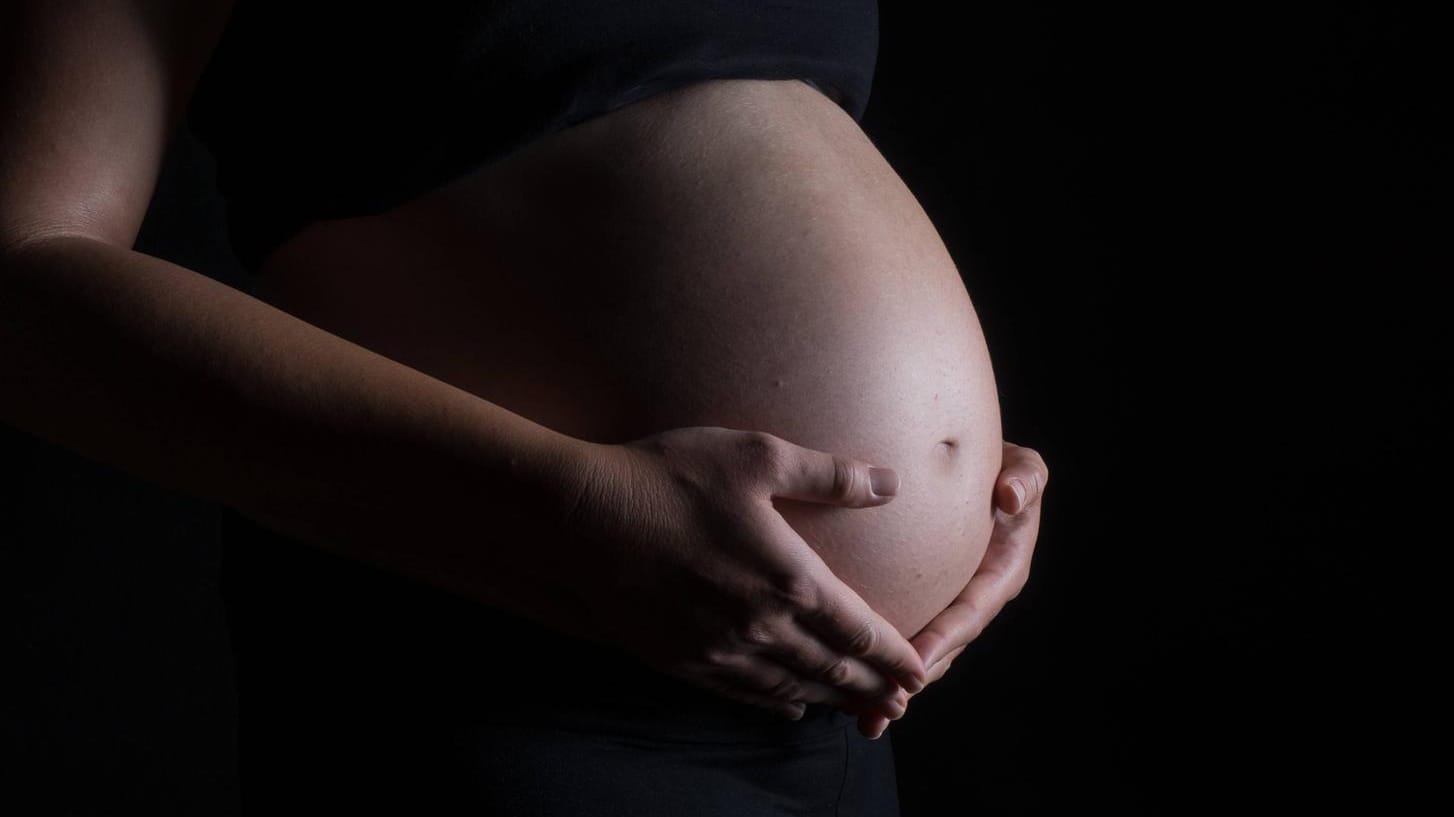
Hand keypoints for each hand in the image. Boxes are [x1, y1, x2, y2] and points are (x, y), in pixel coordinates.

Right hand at [556, 426, 926, 722]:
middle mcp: (762, 628)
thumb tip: (890, 484)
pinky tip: (790, 704)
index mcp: (791, 580)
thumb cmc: (670, 476)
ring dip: (832, 700)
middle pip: (833, 670)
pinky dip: (777, 702)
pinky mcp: (682, 661)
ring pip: (793, 687)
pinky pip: (744, 693)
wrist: (583, 519)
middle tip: (902, 704)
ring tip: (859, 709)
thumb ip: (829, 475)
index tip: (922, 671)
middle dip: (873, 688)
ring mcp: (720, 651)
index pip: (861, 631)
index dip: (896, 656)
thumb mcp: (757, 457)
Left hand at [853, 440, 1048, 737]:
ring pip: (921, 651)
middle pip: (944, 647)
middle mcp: (976, 597)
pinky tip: (846, 688)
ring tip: (864, 716)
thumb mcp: (1022, 468)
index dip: (945, 636)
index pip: (971, 610)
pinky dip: (877, 659)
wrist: (976, 471)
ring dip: (893, 683)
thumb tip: (1011, 497)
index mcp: (1002, 571)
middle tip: (883, 705)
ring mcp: (950, 605)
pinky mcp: (925, 604)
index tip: (915, 658)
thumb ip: (1025, 478)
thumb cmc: (1002, 467)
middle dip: (914, 677)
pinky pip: (902, 634)